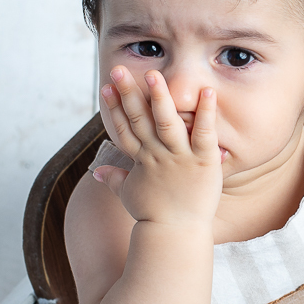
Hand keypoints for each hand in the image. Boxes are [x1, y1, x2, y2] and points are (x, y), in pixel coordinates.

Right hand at [94, 66, 221, 226]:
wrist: (175, 234)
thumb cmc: (154, 216)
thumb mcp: (129, 195)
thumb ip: (114, 180)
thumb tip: (96, 173)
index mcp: (142, 161)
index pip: (124, 128)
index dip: (114, 107)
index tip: (106, 87)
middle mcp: (157, 155)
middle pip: (139, 119)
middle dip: (128, 93)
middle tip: (118, 69)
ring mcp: (180, 158)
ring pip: (167, 122)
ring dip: (160, 97)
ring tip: (155, 74)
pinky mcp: (204, 162)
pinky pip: (204, 133)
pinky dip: (206, 113)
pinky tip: (207, 92)